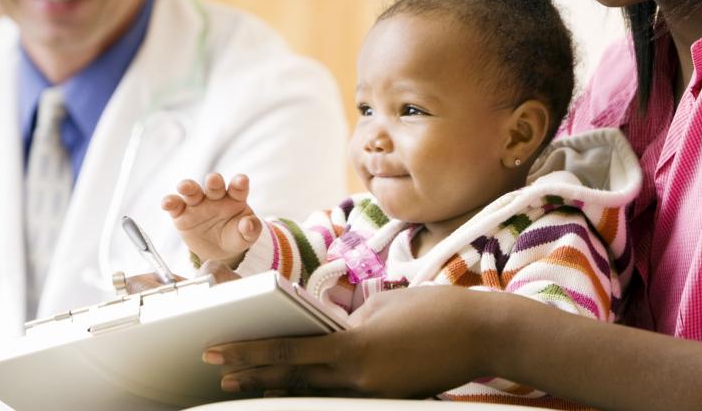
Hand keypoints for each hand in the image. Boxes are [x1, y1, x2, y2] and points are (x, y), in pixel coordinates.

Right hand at [161, 173, 261, 264]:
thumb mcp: (246, 236)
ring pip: (192, 191)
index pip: (238, 187)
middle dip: (213, 181)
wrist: (218, 250)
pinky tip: (166, 202)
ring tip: (184, 186)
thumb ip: (251, 229)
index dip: (239, 182)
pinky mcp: (182, 214)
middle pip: (214, 185)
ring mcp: (198, 204)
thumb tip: (248, 224)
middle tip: (213, 179)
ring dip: (188, 186)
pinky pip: (175, 206)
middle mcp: (216, 197)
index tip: (242, 180)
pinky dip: (170, 202)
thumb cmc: (235, 236)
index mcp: (235, 198)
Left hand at [202, 285, 495, 397]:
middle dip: (251, 375)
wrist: (483, 333)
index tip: (218, 351)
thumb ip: (350, 318)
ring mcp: (371, 392)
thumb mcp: (382, 304)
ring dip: (278, 386)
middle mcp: (355, 376)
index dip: (248, 353)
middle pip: (291, 377)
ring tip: (245, 386)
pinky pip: (341, 393)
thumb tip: (332, 330)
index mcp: (351, 346)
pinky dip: (315, 388)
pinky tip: (300, 386)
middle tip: (218, 374)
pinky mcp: (387, 397)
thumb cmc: (435, 309)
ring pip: (312, 390)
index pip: (287, 350)